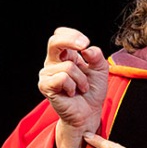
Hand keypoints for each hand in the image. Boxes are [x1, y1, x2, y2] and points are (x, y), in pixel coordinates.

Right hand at [38, 27, 108, 147]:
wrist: (89, 113)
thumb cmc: (92, 91)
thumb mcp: (101, 70)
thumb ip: (96, 56)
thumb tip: (87, 49)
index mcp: (65, 55)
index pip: (61, 35)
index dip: (73, 35)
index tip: (85, 43)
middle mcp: (53, 62)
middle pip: (54, 41)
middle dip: (71, 40)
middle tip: (84, 46)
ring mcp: (47, 74)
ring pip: (68, 66)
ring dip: (81, 79)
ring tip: (81, 88)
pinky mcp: (45, 86)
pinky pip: (62, 78)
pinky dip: (73, 86)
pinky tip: (72, 93)